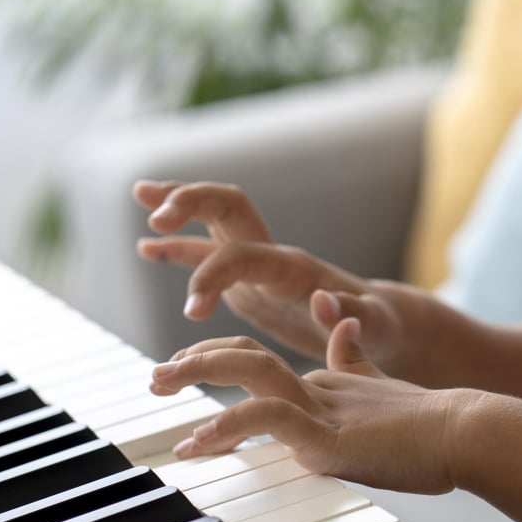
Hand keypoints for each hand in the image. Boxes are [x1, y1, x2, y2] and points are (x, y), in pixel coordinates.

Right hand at [134, 180, 406, 365]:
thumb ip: (350, 315)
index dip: (216, 275)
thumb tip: (323, 300)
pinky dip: (178, 247)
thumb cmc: (381, 327)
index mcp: (296, 268)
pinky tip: (147, 247)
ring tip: (139, 195)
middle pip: (228, 206)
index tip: (192, 311)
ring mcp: (259, 261)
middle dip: (192, 203)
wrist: (382, 321)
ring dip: (178, 205)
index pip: (245, 254)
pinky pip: (207, 253)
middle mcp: (274, 253)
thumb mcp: (375, 326)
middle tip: (155, 216)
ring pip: (213, 219)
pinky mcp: (250, 278)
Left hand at [150, 319, 478, 494]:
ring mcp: (322, 407)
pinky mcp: (328, 432)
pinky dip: (230, 426)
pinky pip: (269, 419)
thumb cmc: (433, 429)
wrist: (470, 434)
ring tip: (161, 386)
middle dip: (194, 362)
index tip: (180, 372)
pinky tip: (200, 441)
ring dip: (200, 374)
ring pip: (250, 370)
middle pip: (243, 356)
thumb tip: (339, 316)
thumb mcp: (380, 394)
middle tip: (156, 376)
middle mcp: (317, 388)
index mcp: (326, 384)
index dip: (216, 359)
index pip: (256, 360)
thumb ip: (353, 361)